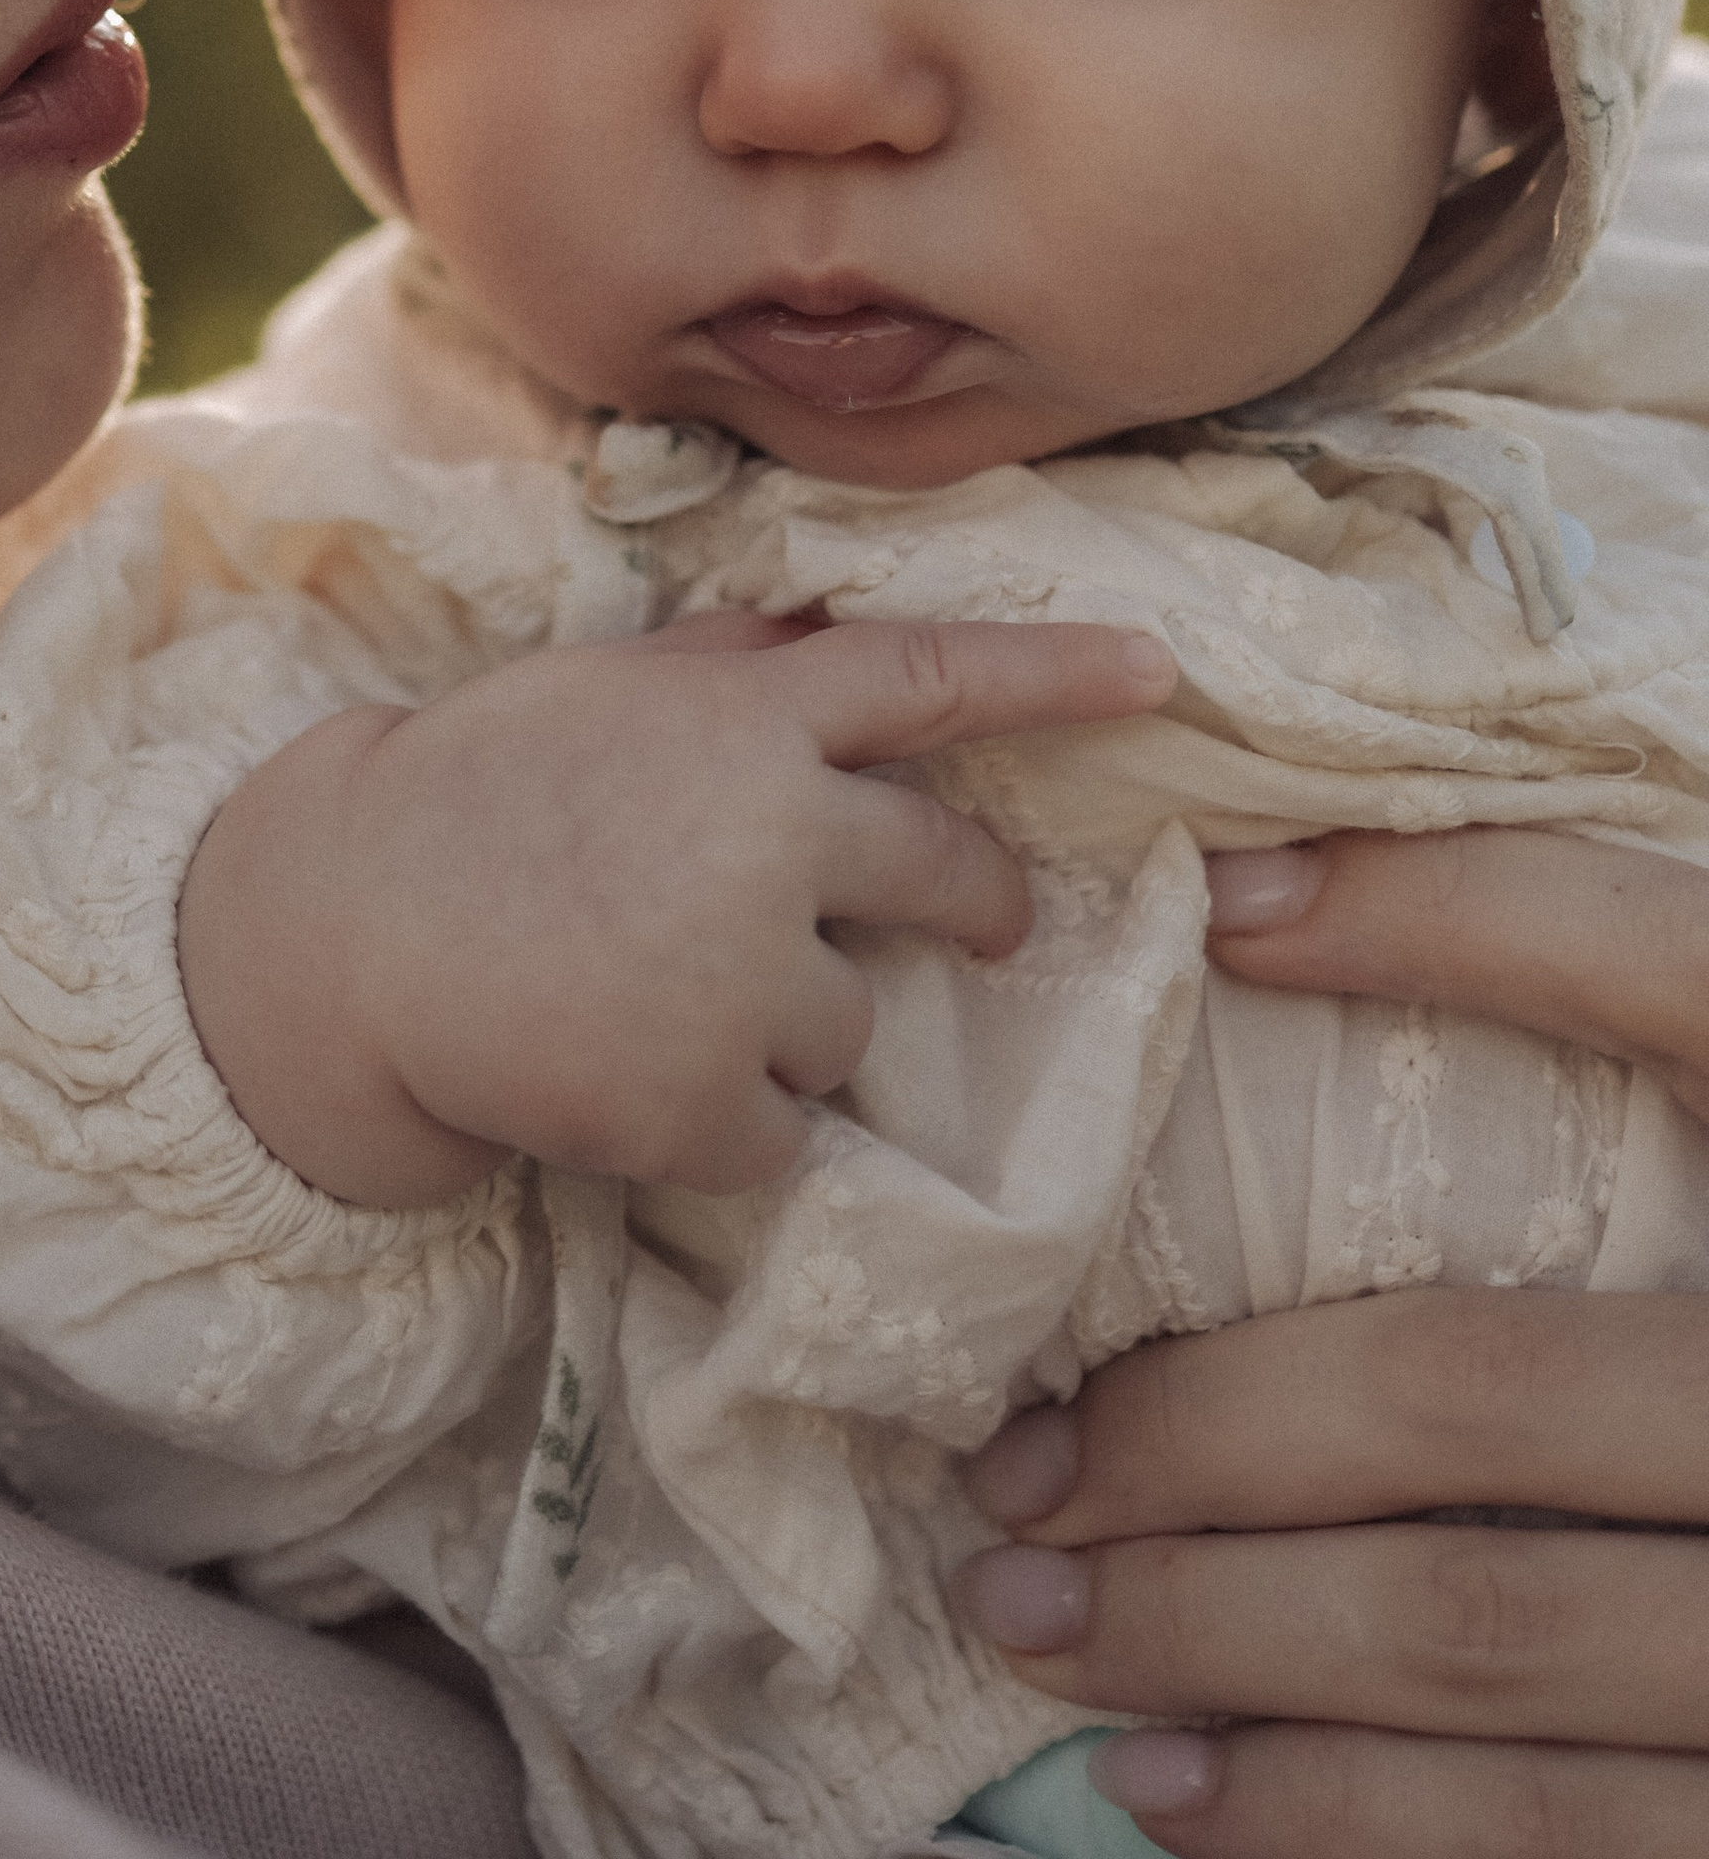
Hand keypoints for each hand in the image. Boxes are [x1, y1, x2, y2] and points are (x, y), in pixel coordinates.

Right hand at [177, 610, 1172, 1207]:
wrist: (347, 933)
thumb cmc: (475, 791)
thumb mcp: (603, 688)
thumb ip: (732, 668)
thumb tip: (832, 626)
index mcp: (747, 719)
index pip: (934, 677)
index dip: (1058, 671)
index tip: (1165, 673)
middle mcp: (771, 834)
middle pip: (951, 872)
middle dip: (977, 898)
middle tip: (973, 916)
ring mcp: (744, 975)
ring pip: (855, 1020)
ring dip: (789, 1021)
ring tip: (656, 995)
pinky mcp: (705, 1102)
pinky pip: (785, 1135)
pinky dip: (729, 1126)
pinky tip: (631, 1080)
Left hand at [950, 824, 1708, 1854]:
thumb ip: (1612, 987)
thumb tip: (1257, 893)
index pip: (1676, 979)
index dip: (1457, 919)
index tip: (1228, 910)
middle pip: (1475, 1387)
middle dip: (1201, 1431)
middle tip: (1016, 1462)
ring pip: (1476, 1627)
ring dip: (1211, 1630)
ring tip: (1029, 1614)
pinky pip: (1546, 1831)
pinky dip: (1328, 1816)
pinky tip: (1169, 1786)